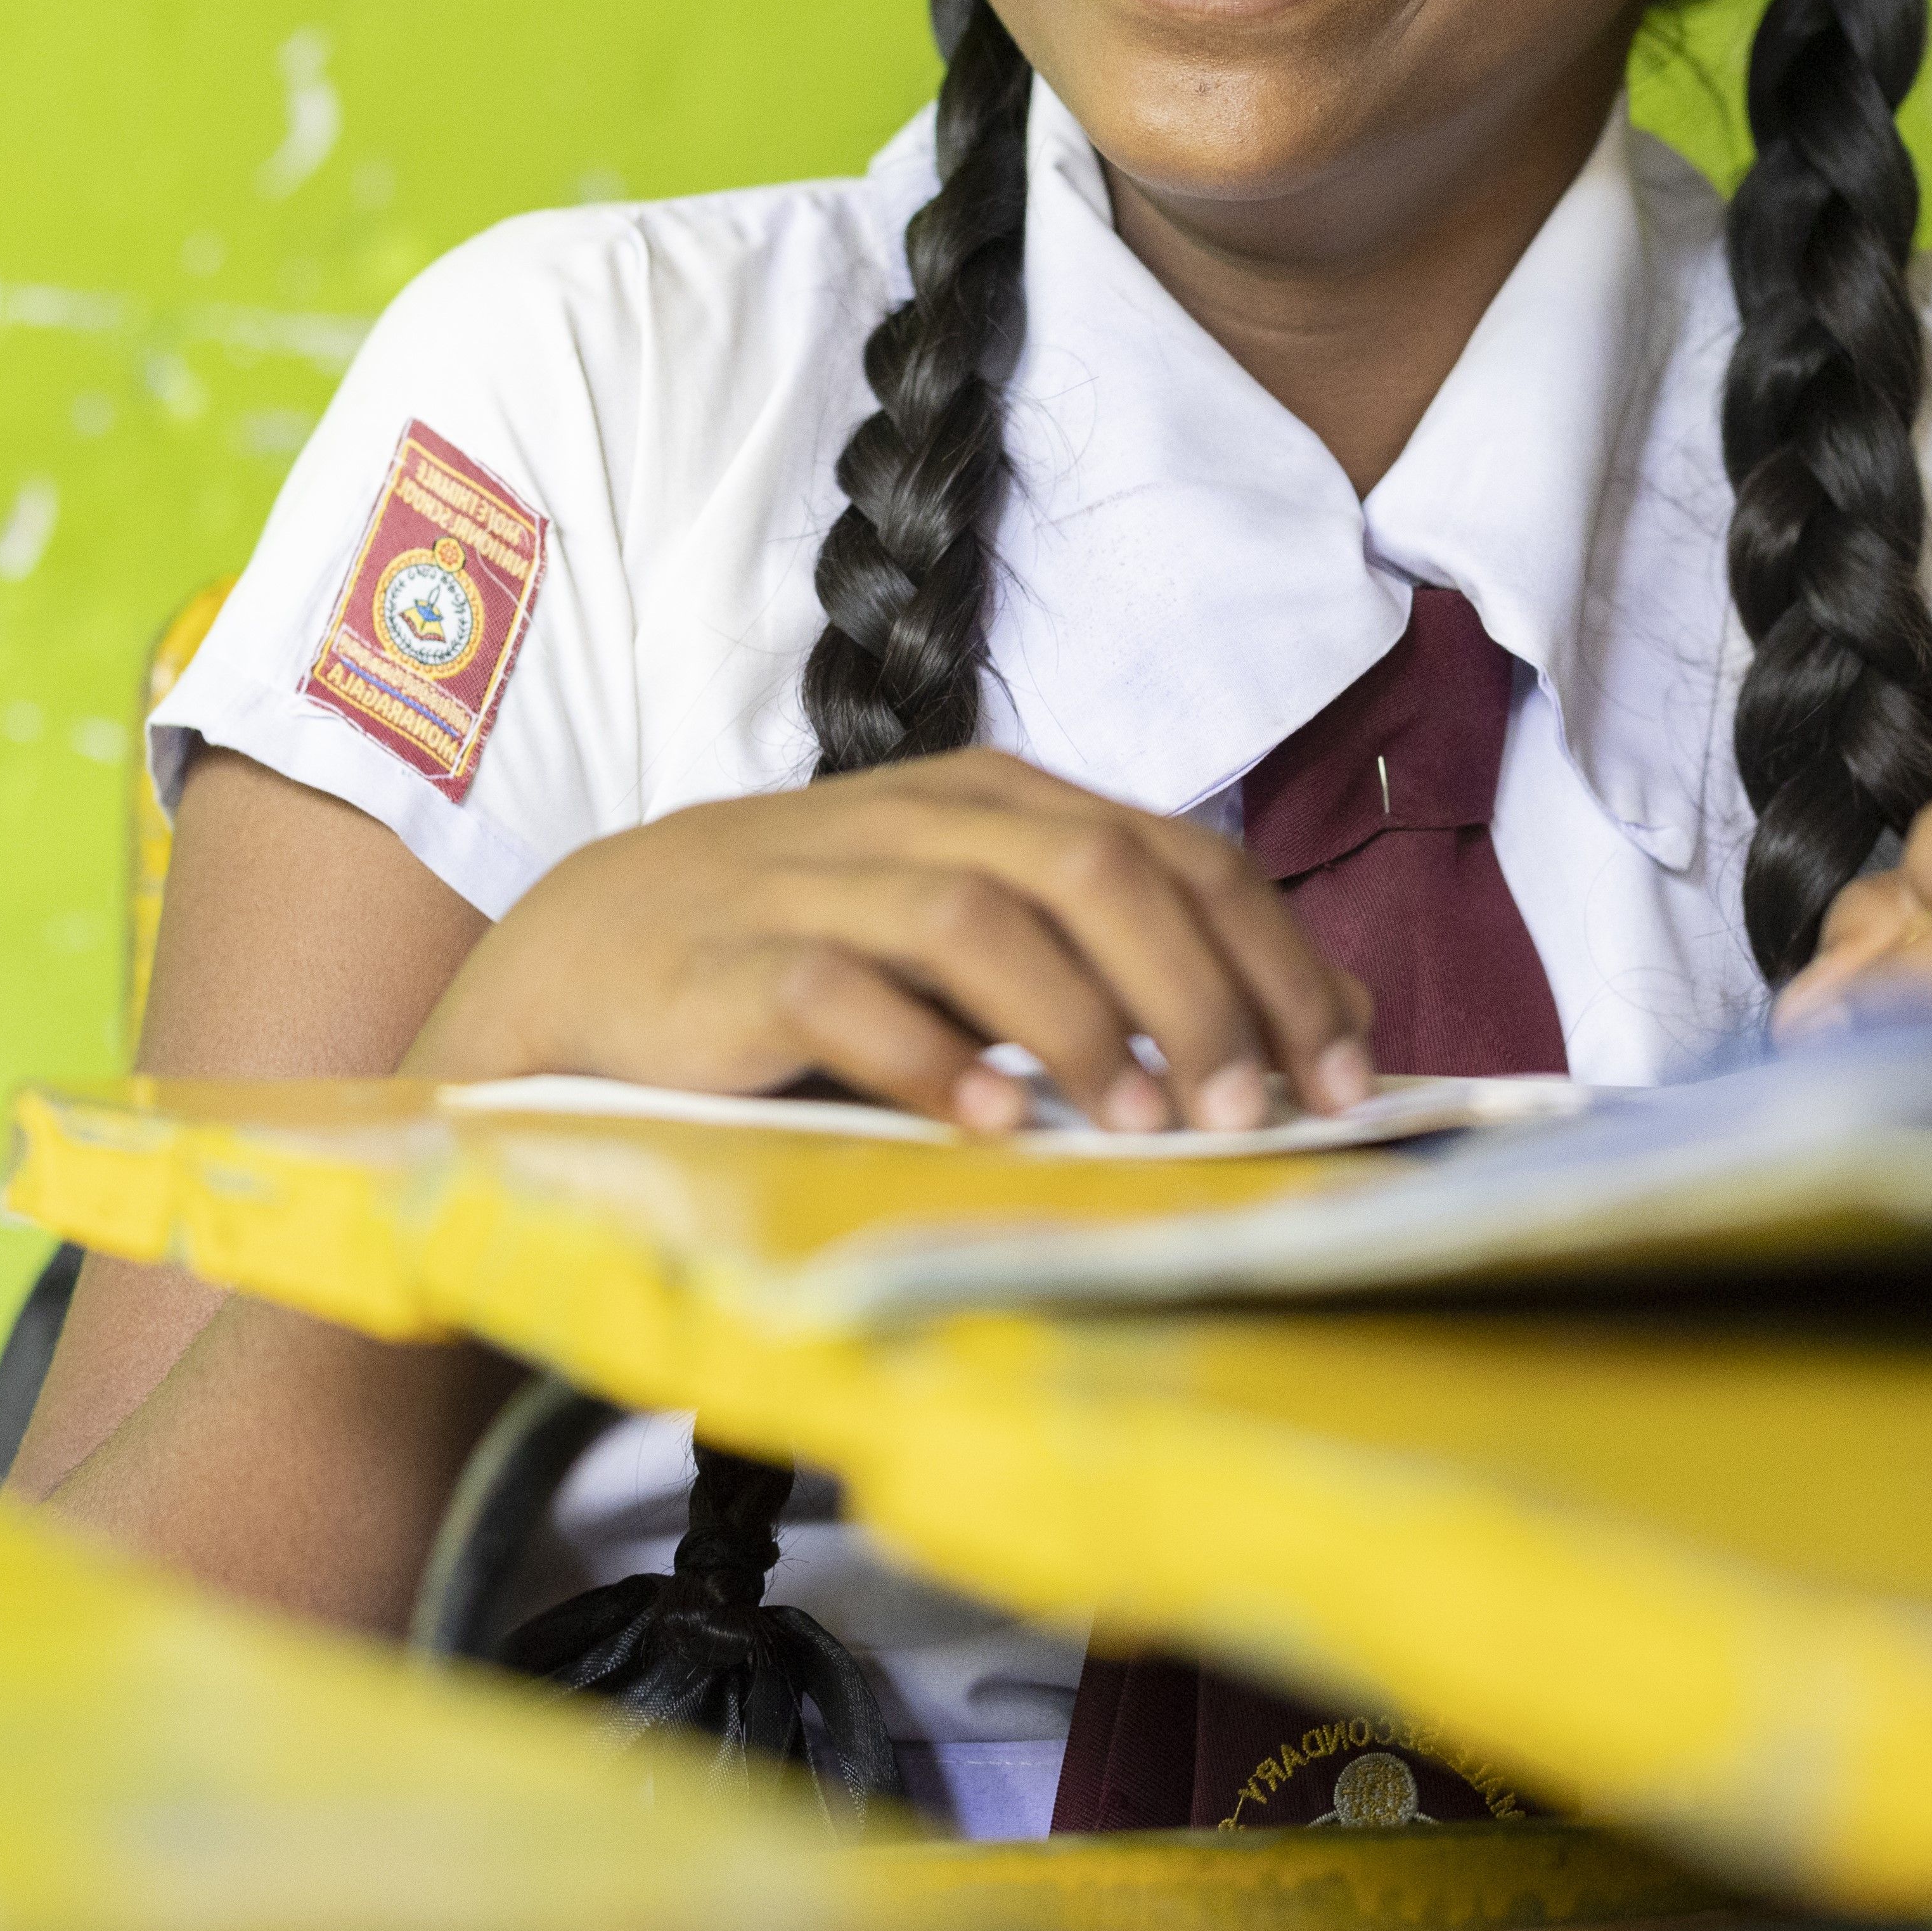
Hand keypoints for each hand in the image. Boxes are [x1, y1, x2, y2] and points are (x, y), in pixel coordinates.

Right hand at [410, 752, 1374, 1134]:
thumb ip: (1129, 955)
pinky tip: (989, 1124)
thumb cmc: (811, 956)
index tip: (1340, 1079)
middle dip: (1199, 996)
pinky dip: (929, 1059)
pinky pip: (846, 994)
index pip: (1180, 854)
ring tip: (1139, 1127)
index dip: (1274, 962)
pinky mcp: (739, 960)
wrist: (590, 962)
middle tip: (1250, 1115)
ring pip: (986, 920)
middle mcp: (926, 821)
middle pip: (1101, 870)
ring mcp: (826, 882)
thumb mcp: (980, 933)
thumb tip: (1328, 1021)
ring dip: (1081, 1027)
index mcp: (1001, 803)